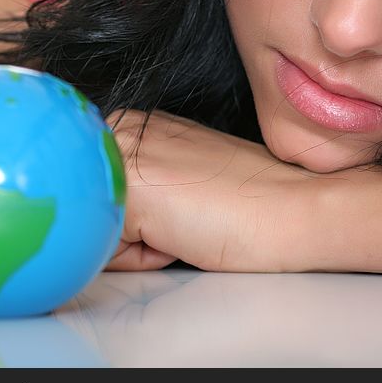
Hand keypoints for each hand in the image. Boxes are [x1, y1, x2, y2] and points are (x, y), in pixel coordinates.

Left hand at [104, 109, 324, 271]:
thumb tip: (93, 223)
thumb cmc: (247, 202)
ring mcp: (121, 153)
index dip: (136, 221)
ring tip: (183, 227)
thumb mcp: (180, 182)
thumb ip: (137, 192)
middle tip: (183, 221)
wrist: (291, 209)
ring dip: (133, 245)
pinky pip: (106, 249)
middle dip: (127, 233)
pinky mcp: (129, 188)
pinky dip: (139, 257)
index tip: (180, 210)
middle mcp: (120, 128)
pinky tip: (179, 236)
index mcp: (133, 125)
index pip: (98, 194)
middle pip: (90, 209)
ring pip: (94, 229)